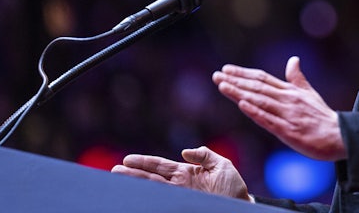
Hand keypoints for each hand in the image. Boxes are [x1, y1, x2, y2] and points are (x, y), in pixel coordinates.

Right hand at [111, 146, 249, 199]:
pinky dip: (151, 200)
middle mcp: (179, 186)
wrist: (242, 206)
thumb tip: (185, 151)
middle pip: (151, 178)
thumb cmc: (234, 187)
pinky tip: (139, 198)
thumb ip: (204, 155)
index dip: (145, 163)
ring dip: (137, 186)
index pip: (161, 166)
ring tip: (120, 181)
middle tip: (115, 171)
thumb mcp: (222, 165)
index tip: (127, 160)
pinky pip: (165, 202)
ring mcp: (181, 197)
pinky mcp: (184, 205)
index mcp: (186, 173)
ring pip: (154, 190)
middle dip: (133, 175)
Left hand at [213, 56, 345, 160]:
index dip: (243, 73)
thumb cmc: (322, 116)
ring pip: (259, 101)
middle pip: (257, 87)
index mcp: (290, 91)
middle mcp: (287, 100)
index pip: (262, 78)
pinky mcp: (288, 131)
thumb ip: (297, 78)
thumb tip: (293, 59)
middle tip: (217, 76)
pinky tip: (242, 105)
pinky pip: (268, 120)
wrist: (338, 135)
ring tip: (223, 86)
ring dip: (239, 92)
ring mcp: (287, 115)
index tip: (227, 69)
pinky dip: (255, 111)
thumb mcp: (309, 93)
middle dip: (235, 81)